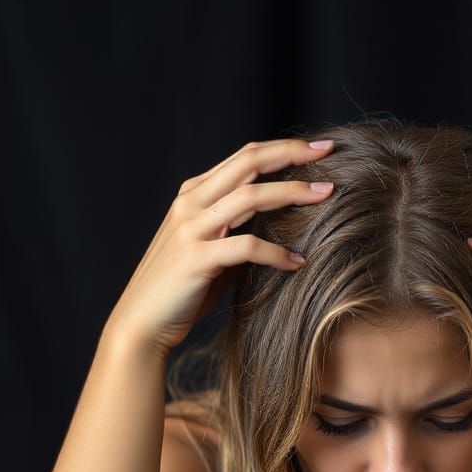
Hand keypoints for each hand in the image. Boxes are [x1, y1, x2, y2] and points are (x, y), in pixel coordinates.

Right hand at [105, 137, 335, 357]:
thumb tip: (277, 226)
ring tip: (326, 197)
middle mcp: (191, 203)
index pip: (244, 157)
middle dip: (292, 154)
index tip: (319, 149)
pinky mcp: (196, 259)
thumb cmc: (182, 290)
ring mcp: (191, 229)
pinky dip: (277, 253)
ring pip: (250, 197)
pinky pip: (246, 246)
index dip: (283, 149)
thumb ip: (237, 230)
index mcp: (194, 194)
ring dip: (292, 194)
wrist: (143, 322)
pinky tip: (299, 262)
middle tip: (328, 154)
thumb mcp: (212, 249)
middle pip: (249, 163)